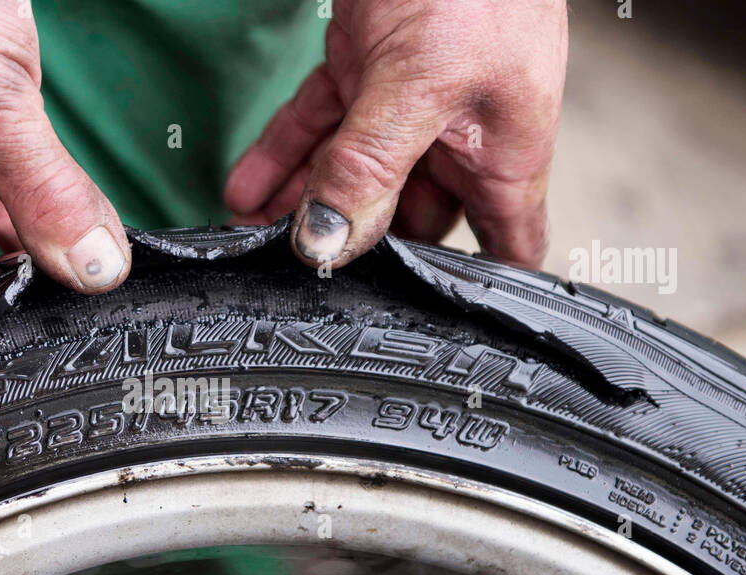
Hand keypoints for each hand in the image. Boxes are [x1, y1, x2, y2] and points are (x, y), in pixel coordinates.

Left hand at [224, 0, 566, 270]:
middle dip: (353, 251)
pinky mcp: (363, 70)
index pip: (502, 249)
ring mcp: (408, 105)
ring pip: (350, 178)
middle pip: (407, 222)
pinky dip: (281, 155)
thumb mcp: (422, 83)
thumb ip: (371, 168)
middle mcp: (457, 138)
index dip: (472, 294)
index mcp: (503, 153)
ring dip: (301, 209)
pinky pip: (319, 127)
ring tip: (252, 245)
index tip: (422, 333)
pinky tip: (242, 190)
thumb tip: (325, 244)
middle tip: (298, 285)